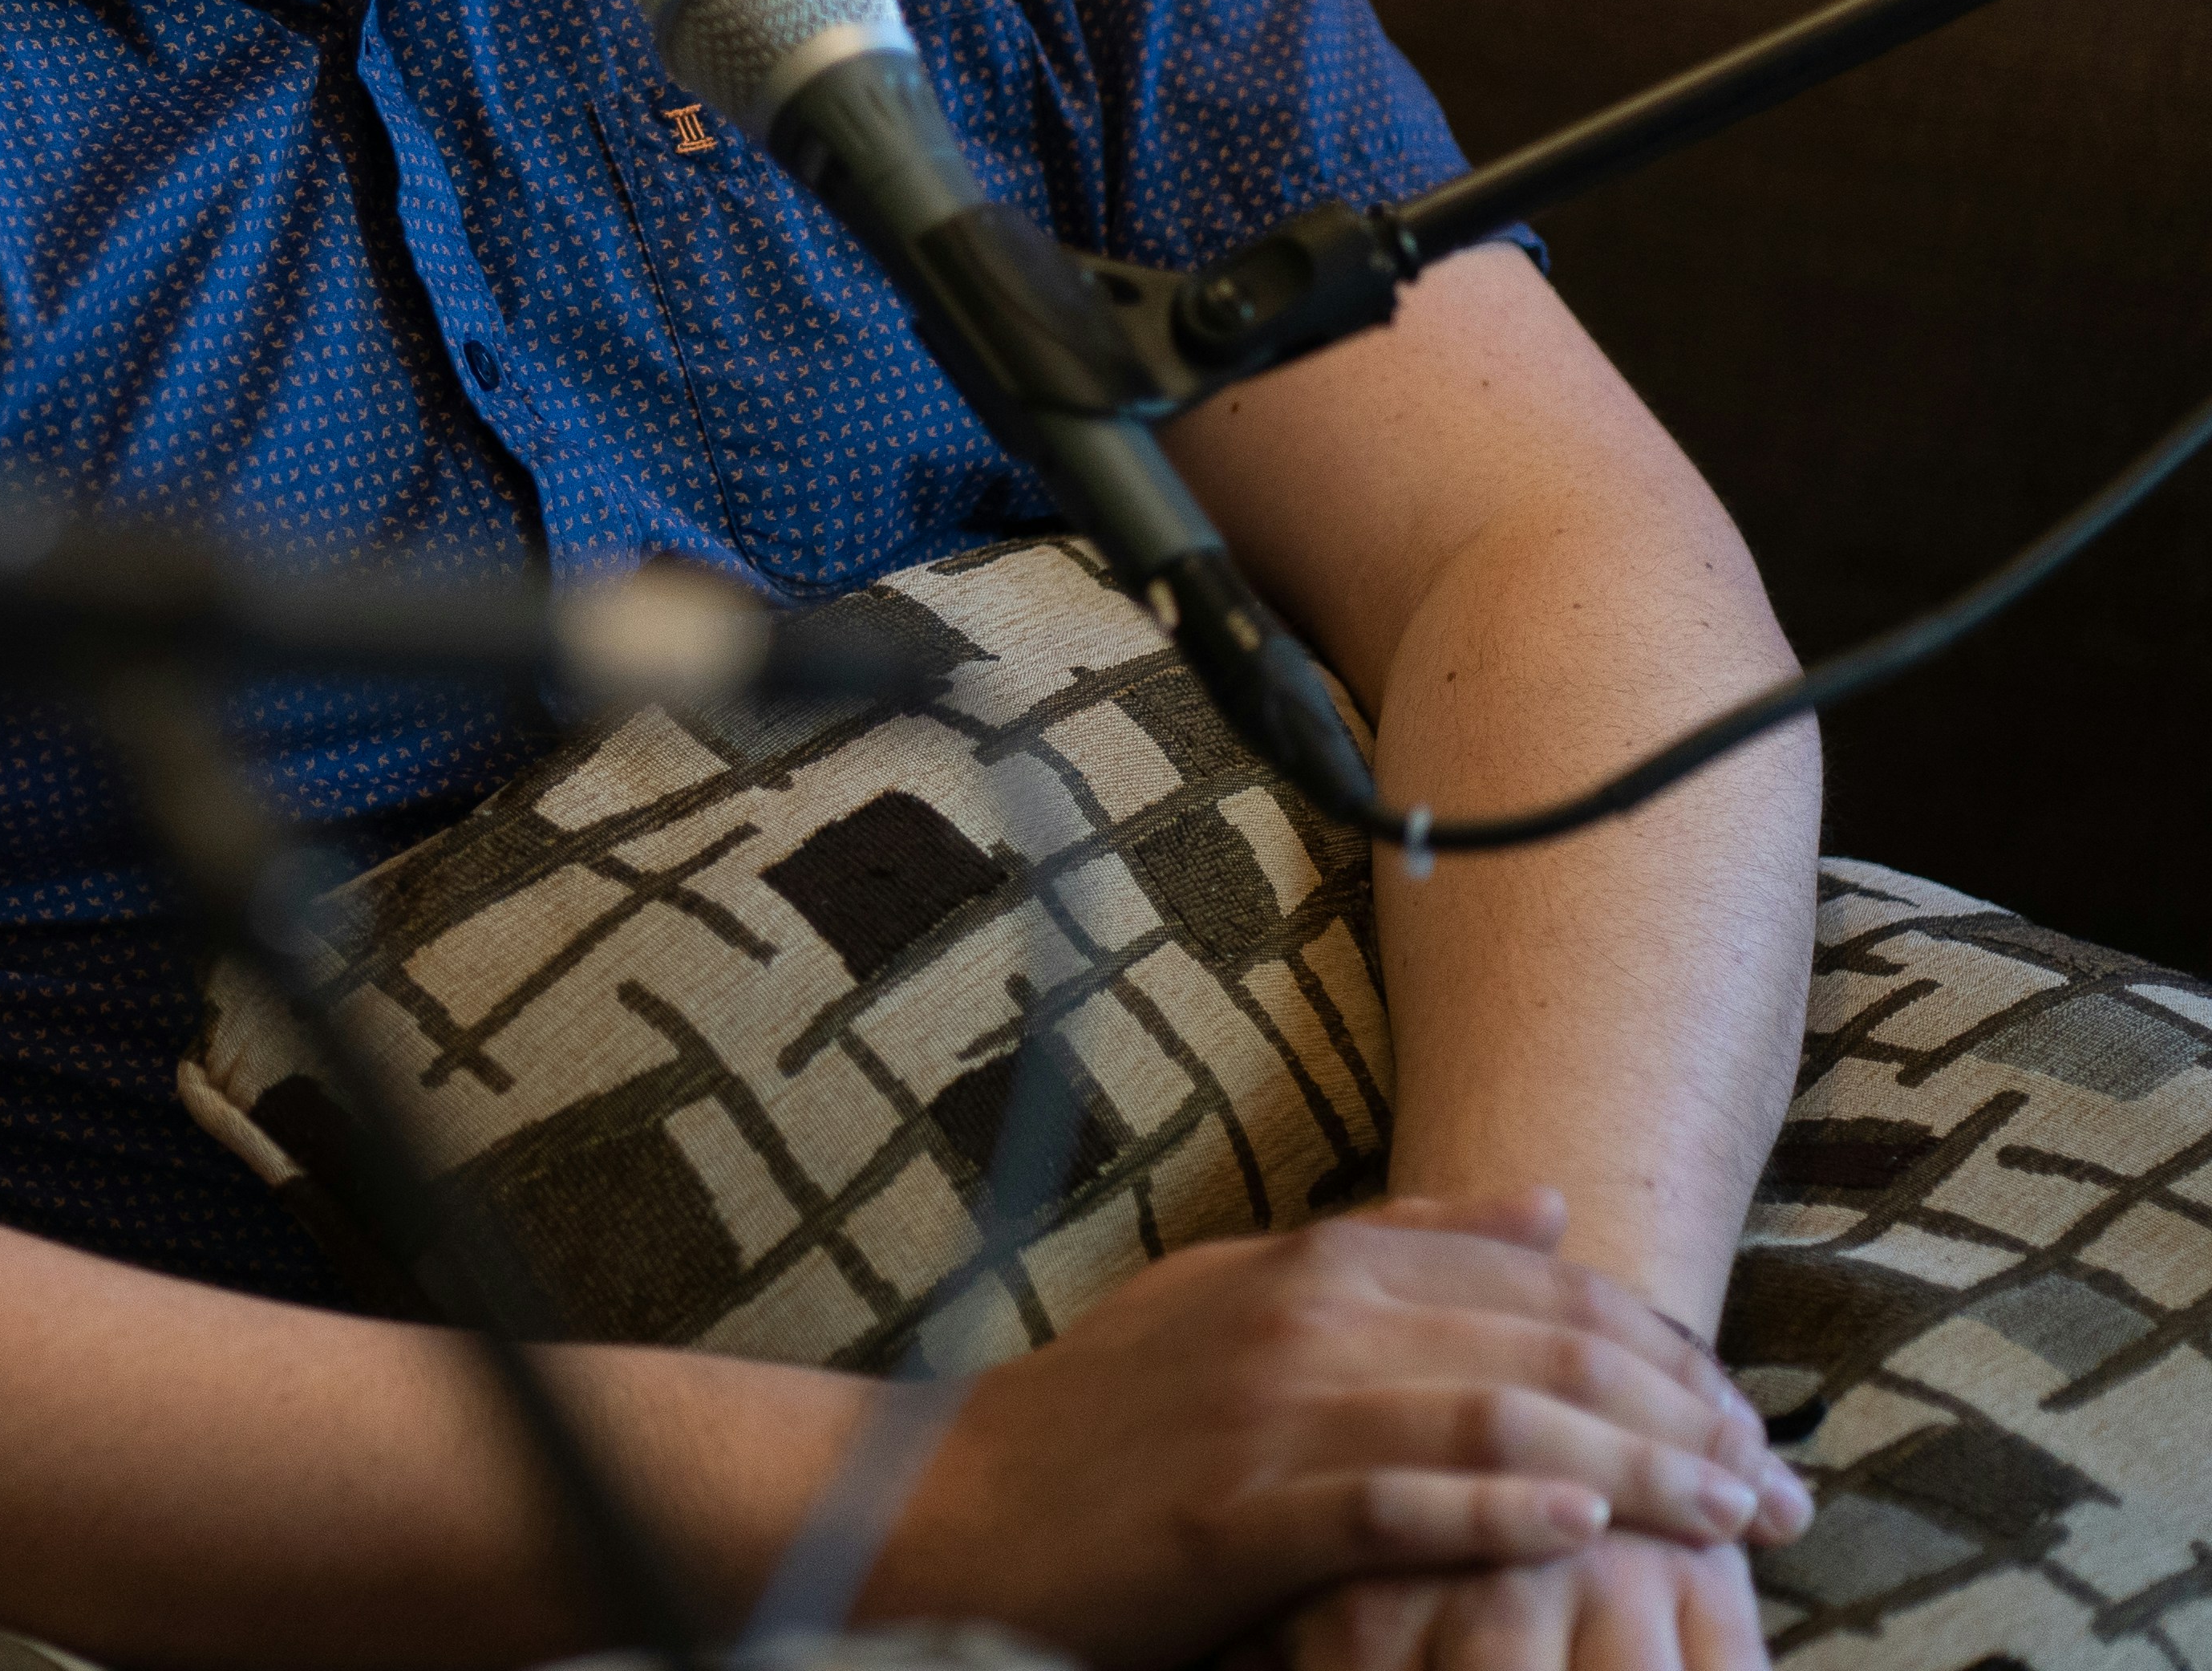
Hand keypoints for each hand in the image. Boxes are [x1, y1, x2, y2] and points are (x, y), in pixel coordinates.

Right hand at [871, 1190, 1809, 1670]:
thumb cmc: (1109, 1415)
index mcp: (1311, 1263)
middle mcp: (1301, 1319)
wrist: (954, 1501)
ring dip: (1633, 1466)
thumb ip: (1393, 1246)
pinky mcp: (1235, 1513)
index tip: (1747, 1411)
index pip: (1534, 1283)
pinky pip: (1390, 1501)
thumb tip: (1548, 1209)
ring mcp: (1266, 1414)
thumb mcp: (1240, 1292)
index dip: (1661, 1342)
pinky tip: (1577, 1523)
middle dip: (1683, 1413)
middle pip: (1538, 1345)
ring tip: (1727, 1514)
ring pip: (1491, 1416)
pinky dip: (1495, 1507)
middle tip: (1777, 1484)